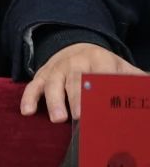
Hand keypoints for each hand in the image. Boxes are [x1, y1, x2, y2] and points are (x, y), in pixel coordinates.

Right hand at [20, 43, 144, 121]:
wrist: (77, 47)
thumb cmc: (104, 68)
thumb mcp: (123, 69)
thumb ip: (139, 82)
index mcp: (101, 60)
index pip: (102, 76)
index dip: (102, 90)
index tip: (104, 108)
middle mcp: (76, 62)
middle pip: (75, 79)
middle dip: (77, 98)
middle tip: (79, 117)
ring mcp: (57, 67)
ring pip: (53, 82)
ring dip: (54, 100)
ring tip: (58, 119)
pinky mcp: (42, 74)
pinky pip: (33, 85)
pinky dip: (29, 98)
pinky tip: (27, 112)